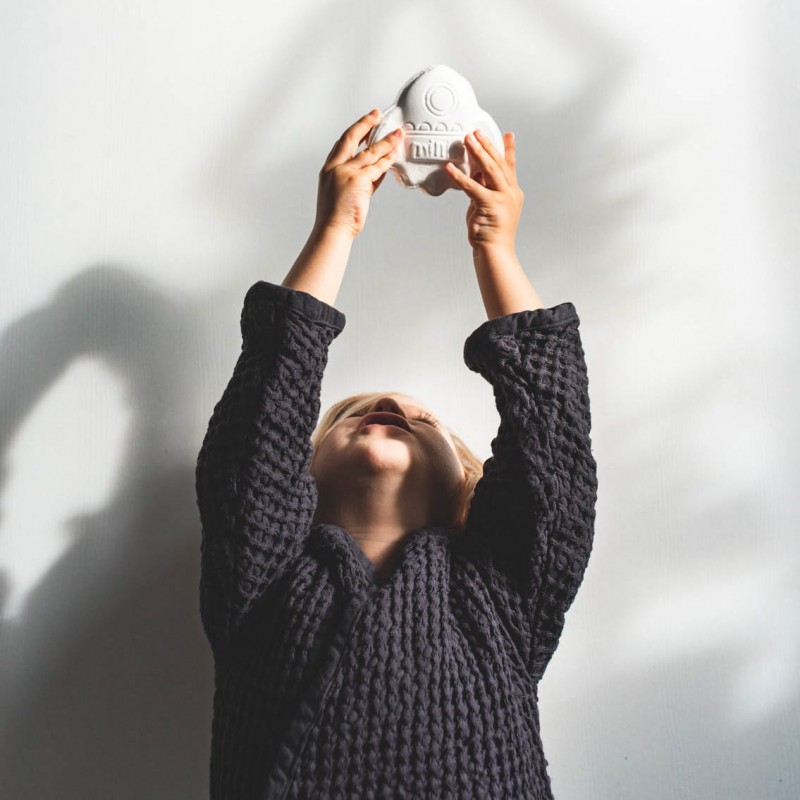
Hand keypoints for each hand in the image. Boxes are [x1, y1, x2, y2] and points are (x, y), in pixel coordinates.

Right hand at [314, 109, 404, 238]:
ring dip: (385, 141)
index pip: (342, 144)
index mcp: (328, 169)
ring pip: (369, 152)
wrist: (333, 230)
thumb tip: (379, 171)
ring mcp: (346, 172)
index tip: (365, 123)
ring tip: (398, 134)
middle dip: (365, 124)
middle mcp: (335, 167)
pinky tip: (395, 154)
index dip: (355, 131)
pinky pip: (376, 167)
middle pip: (351, 138)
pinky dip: (387, 160)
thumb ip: (360, 180)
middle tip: (377, 114)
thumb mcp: (344, 193)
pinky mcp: (358, 180)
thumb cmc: (337, 216)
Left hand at [446, 130, 522, 251]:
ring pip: (489, 170)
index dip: (508, 149)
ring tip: (467, 139)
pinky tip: (450, 168)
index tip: (508, 134)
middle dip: (487, 145)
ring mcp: (502, 198)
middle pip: (498, 163)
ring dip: (477, 153)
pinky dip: (460, 177)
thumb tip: (475, 174)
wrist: (495, 251)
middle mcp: (510, 192)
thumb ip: (485, 189)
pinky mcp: (490, 205)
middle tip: (476, 131)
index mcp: (512, 192)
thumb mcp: (488, 205)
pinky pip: (472, 187)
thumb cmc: (490, 231)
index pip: (510, 166)